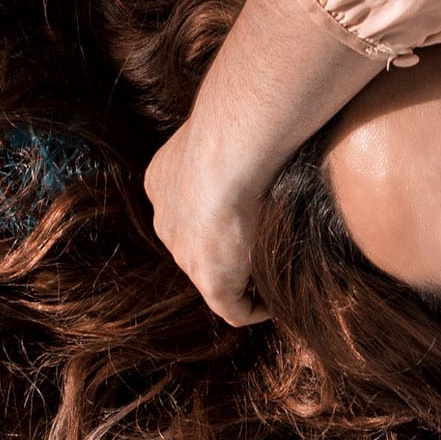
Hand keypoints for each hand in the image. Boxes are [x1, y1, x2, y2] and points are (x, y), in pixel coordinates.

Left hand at [144, 118, 270, 326]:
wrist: (227, 154)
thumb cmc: (234, 131)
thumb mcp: (224, 134)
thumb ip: (231, 144)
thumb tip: (260, 137)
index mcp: (164, 183)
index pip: (188, 207)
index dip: (216, 213)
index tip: (245, 212)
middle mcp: (168, 222)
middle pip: (198, 244)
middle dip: (227, 247)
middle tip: (261, 244)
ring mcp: (187, 255)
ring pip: (215, 274)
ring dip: (241, 276)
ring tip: (272, 272)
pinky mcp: (212, 282)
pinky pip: (234, 308)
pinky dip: (254, 308)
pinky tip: (275, 300)